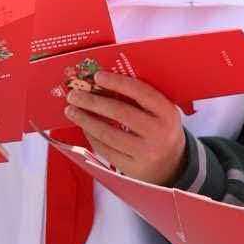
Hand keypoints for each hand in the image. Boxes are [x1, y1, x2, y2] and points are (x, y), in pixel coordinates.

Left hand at [63, 69, 187, 184]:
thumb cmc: (161, 130)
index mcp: (167, 113)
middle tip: (73, 95)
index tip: (97, 76)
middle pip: (119, 113)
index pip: (141, 93)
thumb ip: (141, 99)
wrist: (173, 166)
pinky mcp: (131, 167)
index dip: (118, 83)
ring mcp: (145, 152)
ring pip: (108, 134)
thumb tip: (103, 82)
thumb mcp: (161, 113)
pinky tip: (84, 127)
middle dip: (92, 102)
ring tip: (71, 111)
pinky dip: (91, 136)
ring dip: (85, 120)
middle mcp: (158, 133)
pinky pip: (106, 150)